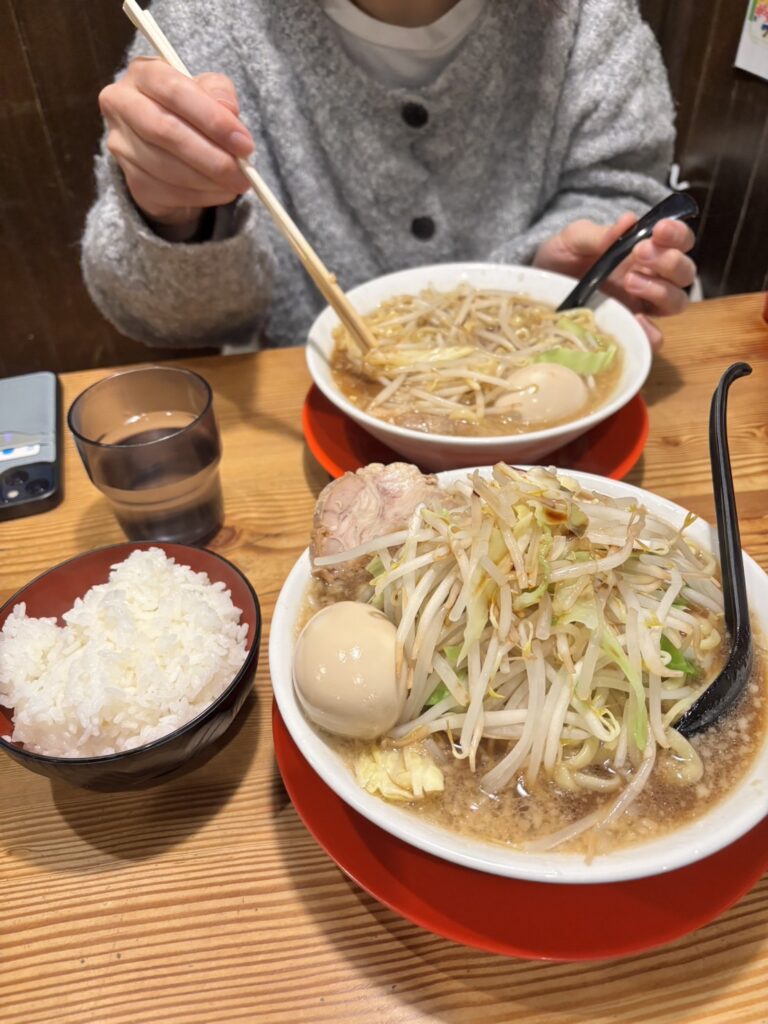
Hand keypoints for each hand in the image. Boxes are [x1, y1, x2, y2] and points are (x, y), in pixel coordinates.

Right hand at [99, 58, 253, 239]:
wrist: (169, 146)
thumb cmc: (191, 111)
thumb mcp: (209, 91)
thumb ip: (220, 93)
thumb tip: (229, 112)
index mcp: (143, 72)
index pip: (174, 91)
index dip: (212, 119)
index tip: (244, 143)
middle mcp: (122, 105)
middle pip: (166, 132)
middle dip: (212, 157)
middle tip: (244, 172)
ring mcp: (122, 145)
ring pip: (167, 168)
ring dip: (210, 181)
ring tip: (237, 183)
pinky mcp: (131, 180)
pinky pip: (169, 192)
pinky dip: (202, 196)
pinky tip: (221, 192)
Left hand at [533, 212, 696, 350]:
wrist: (539, 286)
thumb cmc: (561, 258)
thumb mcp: (574, 239)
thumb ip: (599, 233)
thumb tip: (629, 220)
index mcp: (645, 250)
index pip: (679, 242)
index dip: (677, 235)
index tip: (658, 230)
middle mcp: (651, 278)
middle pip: (685, 273)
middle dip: (669, 261)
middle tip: (638, 254)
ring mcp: (641, 306)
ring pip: (676, 302)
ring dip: (661, 290)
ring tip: (629, 281)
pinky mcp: (629, 330)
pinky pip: (654, 337)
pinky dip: (651, 331)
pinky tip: (635, 320)